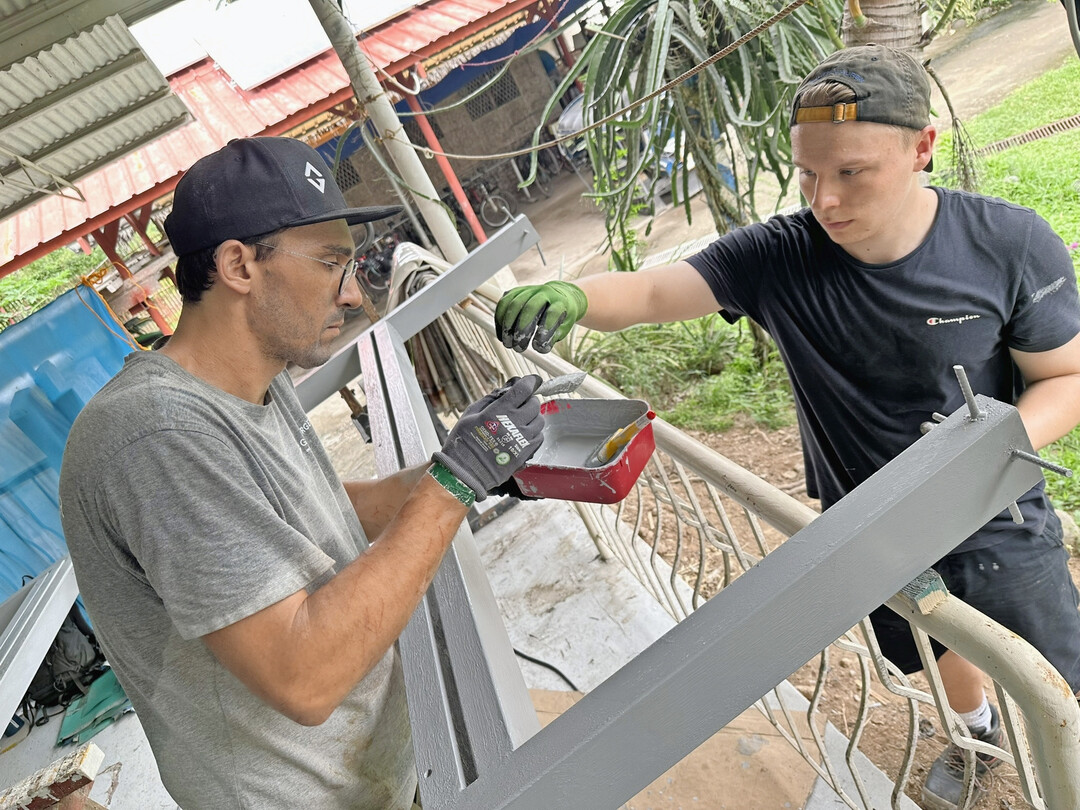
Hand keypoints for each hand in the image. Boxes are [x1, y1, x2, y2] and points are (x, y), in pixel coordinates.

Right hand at [433, 376, 544, 500]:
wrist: (465, 472)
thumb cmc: (463, 442)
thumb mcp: (470, 414)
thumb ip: (490, 399)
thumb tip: (505, 389)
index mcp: (499, 411)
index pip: (524, 389)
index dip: (531, 382)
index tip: (532, 381)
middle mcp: (514, 424)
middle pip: (535, 403)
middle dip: (528, 400)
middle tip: (519, 405)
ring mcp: (522, 440)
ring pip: (540, 420)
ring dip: (532, 417)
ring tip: (519, 421)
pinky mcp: (526, 453)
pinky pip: (539, 437)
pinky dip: (534, 432)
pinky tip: (521, 434)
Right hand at [494, 281, 587, 352]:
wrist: (558, 295)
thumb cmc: (562, 314)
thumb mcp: (564, 327)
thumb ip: (554, 336)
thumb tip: (540, 347)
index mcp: (560, 301)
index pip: (552, 313)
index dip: (544, 330)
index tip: (538, 346)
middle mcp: (545, 292)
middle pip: (530, 307)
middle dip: (522, 329)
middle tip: (518, 347)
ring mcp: (529, 290)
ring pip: (514, 304)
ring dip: (507, 326)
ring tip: (508, 343)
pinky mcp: (516, 291)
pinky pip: (504, 303)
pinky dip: (500, 320)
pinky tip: (502, 333)